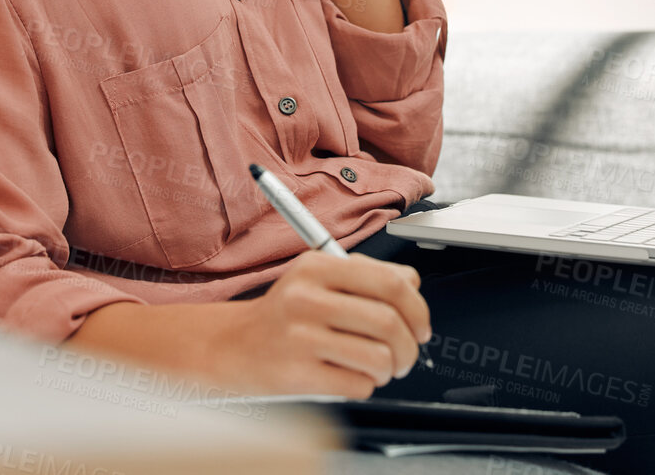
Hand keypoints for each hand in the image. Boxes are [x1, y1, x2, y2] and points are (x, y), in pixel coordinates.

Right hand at [214, 251, 431, 397]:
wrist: (232, 346)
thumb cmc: (283, 315)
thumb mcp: (316, 279)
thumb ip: (365, 276)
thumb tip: (413, 284)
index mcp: (317, 267)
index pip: (390, 281)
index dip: (418, 308)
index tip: (421, 326)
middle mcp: (306, 297)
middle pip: (389, 322)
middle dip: (410, 347)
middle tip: (406, 356)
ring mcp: (300, 337)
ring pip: (379, 357)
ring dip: (389, 370)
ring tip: (375, 368)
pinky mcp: (297, 374)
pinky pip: (358, 385)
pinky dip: (364, 386)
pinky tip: (347, 376)